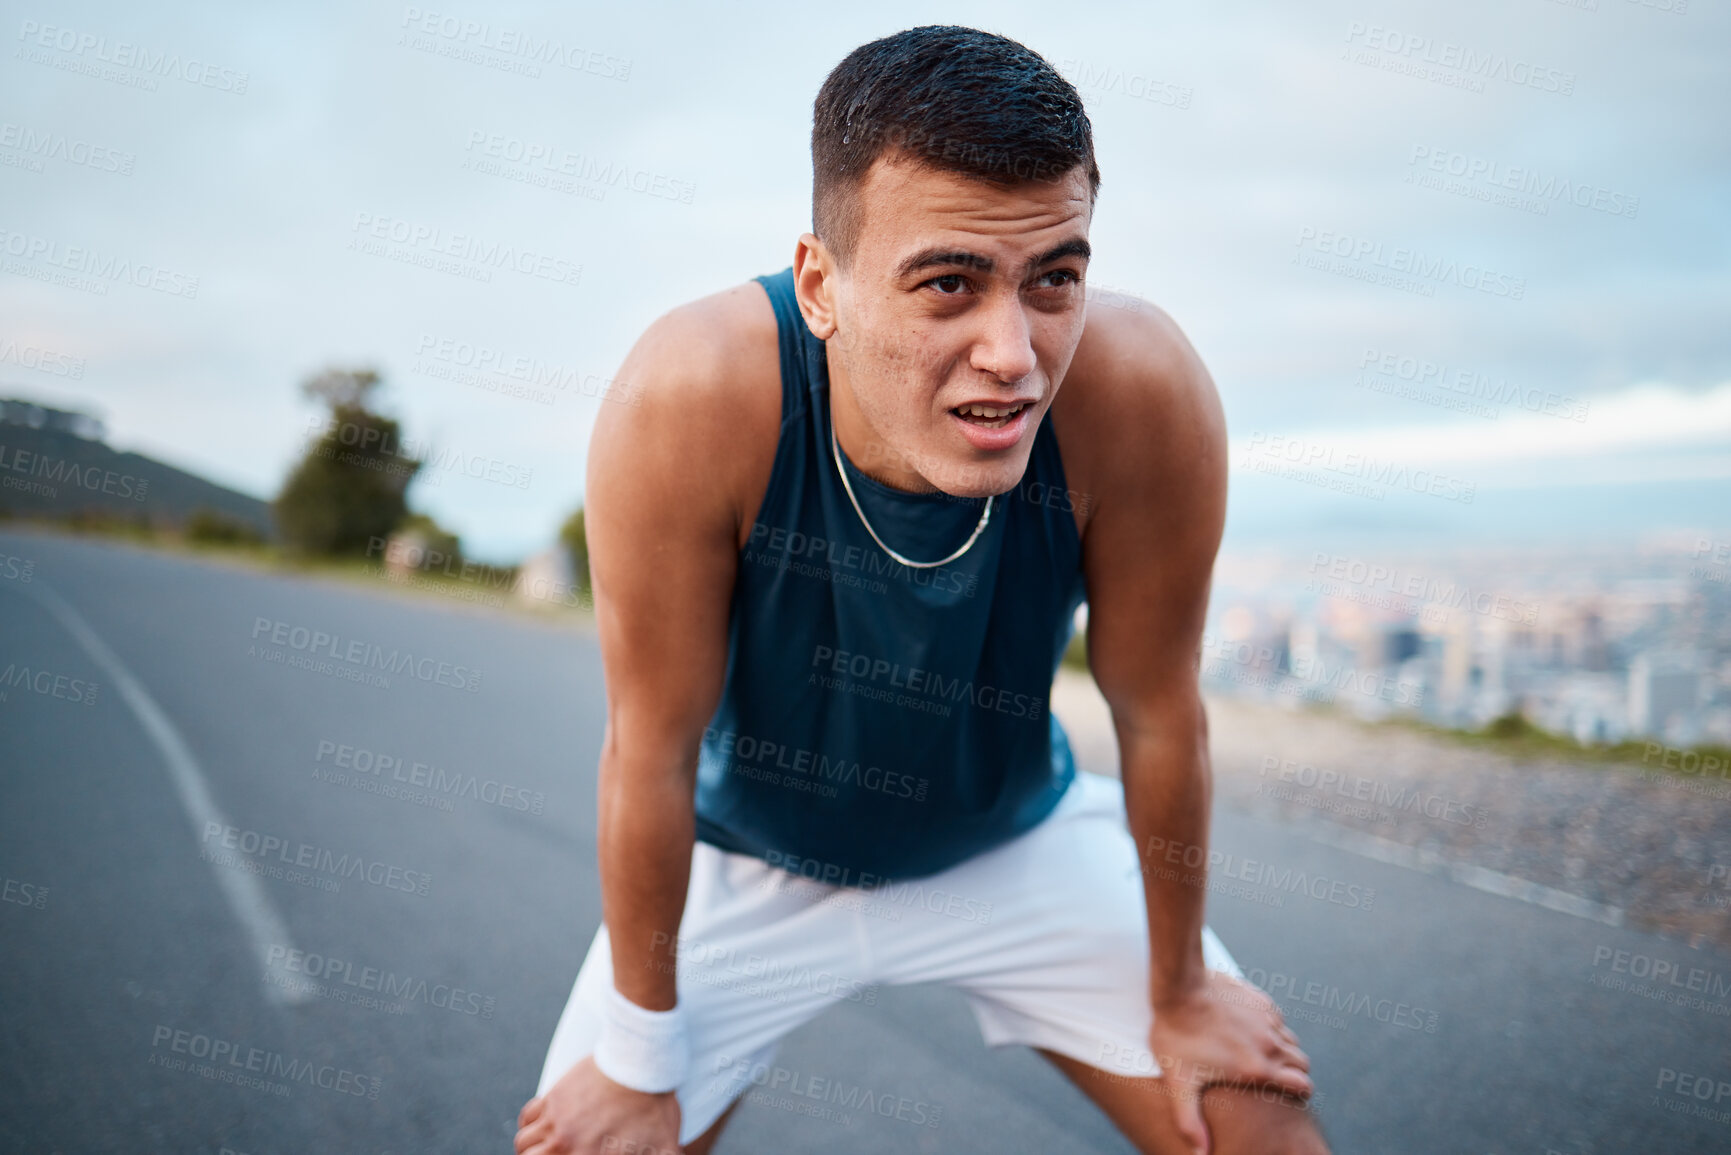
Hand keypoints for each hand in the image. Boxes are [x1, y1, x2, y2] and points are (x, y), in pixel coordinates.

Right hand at [515, 1056, 682, 1154]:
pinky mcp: (552, 1098)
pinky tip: (540, 1126)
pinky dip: (529, 1125)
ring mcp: (556, 1121)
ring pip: (524, 1143)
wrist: (641, 1064)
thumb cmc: (654, 1105)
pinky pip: (527, 1118)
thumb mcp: (665, 1146)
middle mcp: (565, 1144)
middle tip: (553, 1153)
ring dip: (531, 1148)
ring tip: (543, 1147)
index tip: (572, 1152)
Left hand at [1148, 970, 1311, 1154]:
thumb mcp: (1179, 1083)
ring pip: (1292, 1040)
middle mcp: (1270, 1044)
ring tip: (1262, 1055)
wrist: (1179, 987)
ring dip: (1284, 1049)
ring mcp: (1267, 1019)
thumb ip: (1189, 1121)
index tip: (1290, 1096)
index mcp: (1258, 1068)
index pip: (1302, 1085)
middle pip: (1302, 1063)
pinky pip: (1277, 1018)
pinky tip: (1251, 1029)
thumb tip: (1199, 1154)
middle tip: (1277, 1078)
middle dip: (1295, 1073)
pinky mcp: (1260, 999)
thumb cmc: (1177, 1036)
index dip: (1301, 1092)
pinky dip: (1272, 1027)